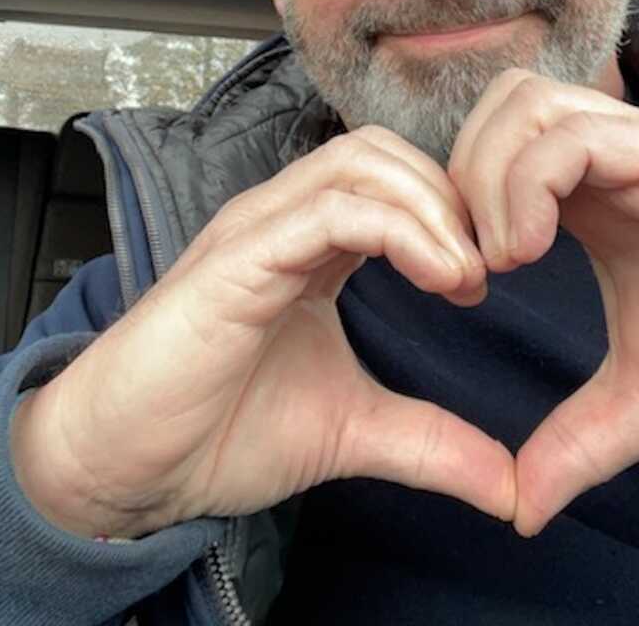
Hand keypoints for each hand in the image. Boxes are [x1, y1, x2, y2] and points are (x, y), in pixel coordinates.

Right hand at [12, 127, 514, 537]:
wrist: (128, 467)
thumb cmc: (218, 432)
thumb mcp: (351, 430)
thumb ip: (430, 442)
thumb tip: (511, 485)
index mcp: (307, 244)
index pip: (391, 181)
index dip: (450, 215)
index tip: (484, 281)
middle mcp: (282, 220)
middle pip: (382, 153)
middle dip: (447, 198)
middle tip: (483, 268)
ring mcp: (258, 230)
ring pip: (359, 163)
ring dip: (430, 206)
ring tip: (463, 274)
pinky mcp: (238, 258)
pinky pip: (328, 211)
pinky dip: (397, 229)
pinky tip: (437, 275)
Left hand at [449, 69, 638, 536]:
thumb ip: (575, 443)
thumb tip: (520, 511)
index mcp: (595, 203)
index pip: (492, 146)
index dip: (453, 203)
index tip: (455, 286)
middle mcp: (611, 163)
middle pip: (498, 108)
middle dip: (456, 176)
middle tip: (466, 265)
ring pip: (526, 103)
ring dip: (486, 176)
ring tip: (499, 260)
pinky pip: (576, 135)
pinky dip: (526, 183)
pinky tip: (527, 252)